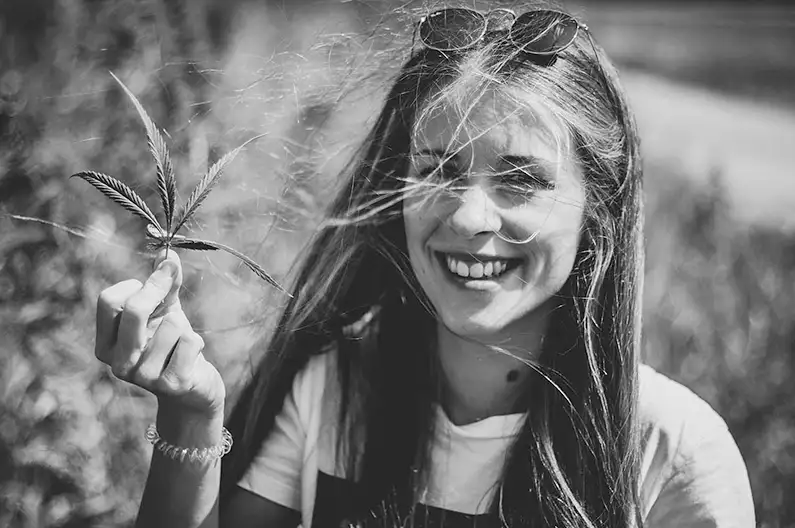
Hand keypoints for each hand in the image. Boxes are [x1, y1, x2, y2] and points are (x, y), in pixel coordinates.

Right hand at [95, 250, 224, 418]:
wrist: (193, 388)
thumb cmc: (172, 344)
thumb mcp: (165, 311)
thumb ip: (165, 283)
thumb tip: (168, 252)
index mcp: (106, 344)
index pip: (109, 299)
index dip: (139, 284)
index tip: (158, 283)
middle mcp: (118, 363)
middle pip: (133, 310)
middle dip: (160, 294)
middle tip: (172, 300)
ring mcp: (143, 378)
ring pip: (171, 324)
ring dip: (183, 328)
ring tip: (180, 345)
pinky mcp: (172, 384)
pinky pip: (190, 341)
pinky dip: (196, 342)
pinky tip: (191, 358)